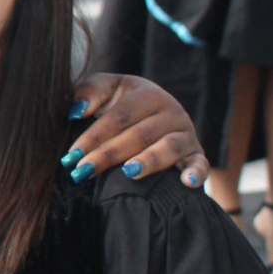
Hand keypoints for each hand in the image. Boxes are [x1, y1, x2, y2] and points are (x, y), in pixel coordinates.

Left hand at [68, 73, 209, 186]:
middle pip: (140, 135)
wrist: (154, 113)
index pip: (120, 116)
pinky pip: (200, 164)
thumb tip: (76, 111)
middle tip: (83, 171)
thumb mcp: (107, 90)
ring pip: (169, 148)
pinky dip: (197, 173)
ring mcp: (186, 133)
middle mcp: (172, 112)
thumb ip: (90, 93)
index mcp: (149, 94)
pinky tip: (186, 183)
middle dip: (109, 154)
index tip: (72, 156)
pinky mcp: (196, 154)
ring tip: (128, 172)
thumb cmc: (122, 102)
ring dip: (149, 161)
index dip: (94, 136)